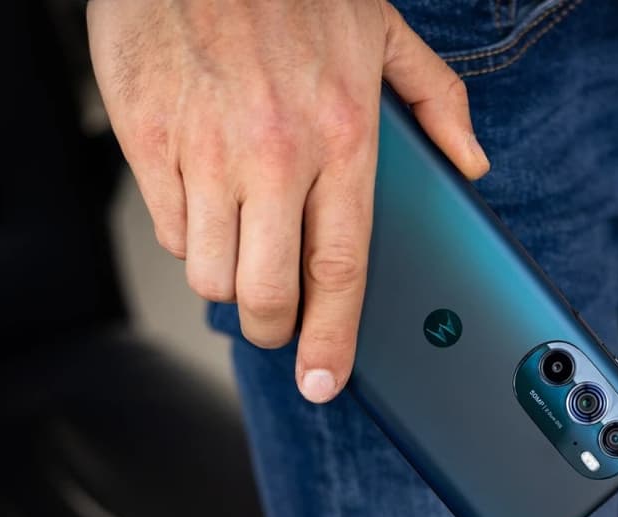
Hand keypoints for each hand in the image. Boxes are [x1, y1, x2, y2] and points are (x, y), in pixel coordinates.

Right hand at [87, 0, 488, 402]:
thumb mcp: (385, 31)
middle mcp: (273, 155)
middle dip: (274, 328)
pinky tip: (206, 206)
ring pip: (208, 273)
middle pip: (266, 293)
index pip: (341, 268)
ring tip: (244, 251)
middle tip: (280, 322)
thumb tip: (471, 163)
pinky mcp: (146, 139)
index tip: (327, 380)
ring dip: (227, 281)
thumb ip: (437, 101)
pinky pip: (167, 229)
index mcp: (342, 135)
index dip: (334, 340)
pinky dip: (187, 235)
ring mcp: (203, 151)